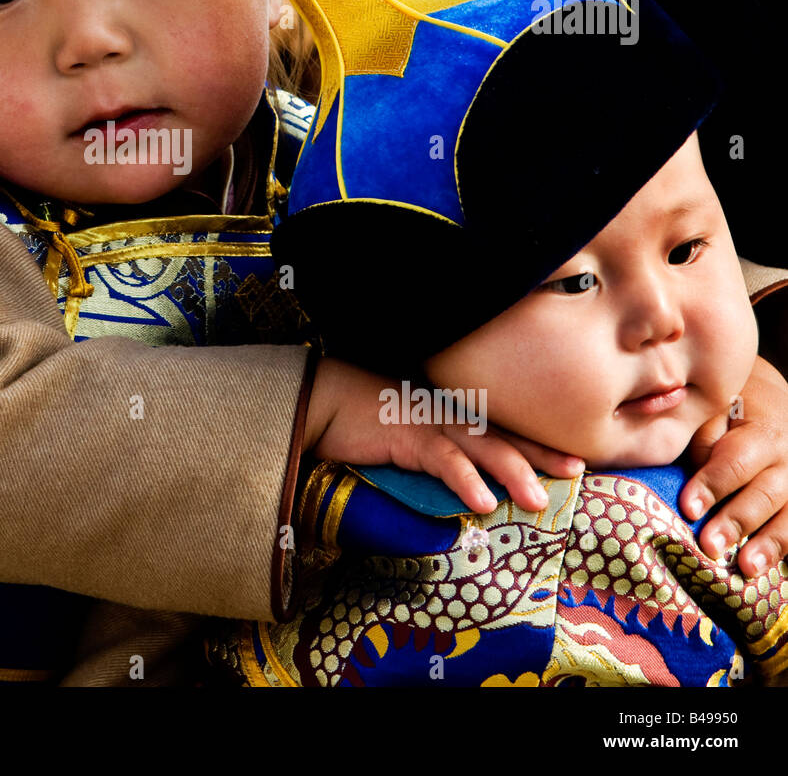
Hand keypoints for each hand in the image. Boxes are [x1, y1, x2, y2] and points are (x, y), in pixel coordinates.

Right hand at [306, 356, 583, 513]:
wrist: (324, 399)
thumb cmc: (363, 419)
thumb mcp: (407, 435)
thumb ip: (434, 453)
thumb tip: (460, 482)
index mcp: (451, 416)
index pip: (502, 430)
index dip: (538, 444)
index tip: (574, 459)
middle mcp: (447, 416)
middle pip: (503, 435)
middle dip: (540, 453)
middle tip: (576, 472)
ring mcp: (428, 423)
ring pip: (481, 447)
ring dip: (512, 471)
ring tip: (537, 500)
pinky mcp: (405, 436)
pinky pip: (441, 460)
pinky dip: (463, 480)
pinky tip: (481, 502)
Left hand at [680, 355, 787, 576]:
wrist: (769, 410)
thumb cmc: (727, 419)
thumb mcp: (712, 418)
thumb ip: (701, 443)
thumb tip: (686, 478)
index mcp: (761, 434)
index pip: (735, 462)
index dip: (712, 486)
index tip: (689, 508)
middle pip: (764, 494)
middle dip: (736, 522)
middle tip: (710, 546)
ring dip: (767, 545)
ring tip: (745, 568)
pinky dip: (781, 550)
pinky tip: (764, 570)